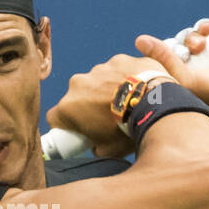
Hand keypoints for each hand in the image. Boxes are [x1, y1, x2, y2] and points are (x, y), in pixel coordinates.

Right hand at [45, 50, 175, 158]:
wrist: (154, 105)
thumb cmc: (127, 129)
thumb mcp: (107, 149)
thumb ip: (95, 146)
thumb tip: (96, 145)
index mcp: (68, 107)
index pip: (55, 118)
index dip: (65, 125)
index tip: (77, 130)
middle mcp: (77, 84)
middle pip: (76, 96)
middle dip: (87, 105)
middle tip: (106, 117)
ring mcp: (97, 69)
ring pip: (97, 81)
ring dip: (106, 89)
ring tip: (126, 102)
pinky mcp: (118, 59)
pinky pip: (117, 69)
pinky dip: (124, 77)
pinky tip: (136, 89)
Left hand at [134, 21, 208, 141]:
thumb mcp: (186, 79)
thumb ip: (163, 58)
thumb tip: (139, 40)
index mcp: (177, 85)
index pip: (159, 62)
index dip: (164, 51)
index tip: (177, 56)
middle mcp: (190, 74)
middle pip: (176, 47)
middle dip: (182, 43)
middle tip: (193, 50)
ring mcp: (206, 62)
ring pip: (191, 39)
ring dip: (194, 36)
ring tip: (203, 44)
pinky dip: (205, 28)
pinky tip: (208, 28)